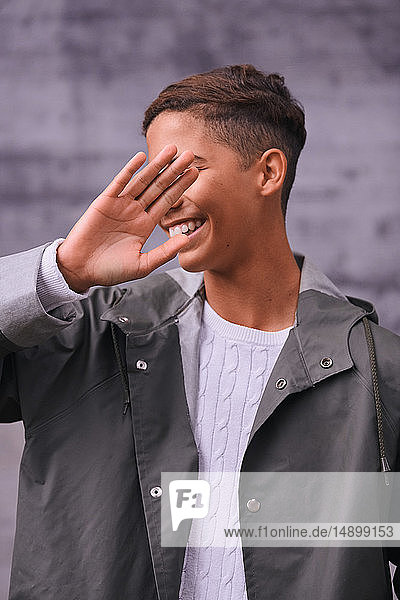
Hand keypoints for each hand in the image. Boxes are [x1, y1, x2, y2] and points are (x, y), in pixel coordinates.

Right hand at [56, 145, 197, 291]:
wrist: (81, 269)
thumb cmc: (111, 270)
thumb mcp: (143, 265)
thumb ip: (164, 253)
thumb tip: (186, 239)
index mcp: (146, 225)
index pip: (168, 201)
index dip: (181, 187)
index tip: (195, 173)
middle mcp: (136, 211)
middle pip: (159, 186)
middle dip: (175, 171)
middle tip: (191, 155)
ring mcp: (121, 204)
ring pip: (143, 180)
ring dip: (157, 165)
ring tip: (173, 150)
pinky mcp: (105, 201)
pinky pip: (120, 182)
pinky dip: (130, 170)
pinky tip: (142, 158)